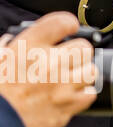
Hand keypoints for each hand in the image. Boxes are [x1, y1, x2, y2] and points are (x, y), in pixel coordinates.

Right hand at [0, 12, 97, 126]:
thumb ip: (5, 49)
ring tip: (70, 80)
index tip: (69, 28)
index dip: (68, 24)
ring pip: (90, 70)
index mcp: (28, 48)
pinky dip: (83, 95)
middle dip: (77, 53)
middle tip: (67, 61)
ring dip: (82, 74)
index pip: (61, 22)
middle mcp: (49, 62)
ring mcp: (61, 84)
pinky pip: (90, 94)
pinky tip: (70, 96)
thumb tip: (10, 41)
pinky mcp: (69, 104)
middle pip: (84, 47)